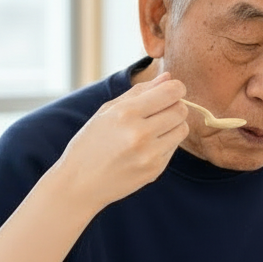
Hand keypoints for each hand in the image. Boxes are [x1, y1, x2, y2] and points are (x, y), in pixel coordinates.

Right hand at [53, 72, 188, 212]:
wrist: (79, 184)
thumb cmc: (90, 143)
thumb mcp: (107, 111)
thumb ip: (139, 92)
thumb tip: (168, 77)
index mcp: (126, 113)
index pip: (171, 92)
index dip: (175, 88)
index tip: (169, 91)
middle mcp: (140, 134)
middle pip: (181, 109)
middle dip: (175, 106)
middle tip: (160, 110)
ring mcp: (149, 155)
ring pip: (182, 129)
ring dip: (173, 125)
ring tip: (154, 128)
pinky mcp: (155, 170)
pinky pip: (173, 148)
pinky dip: (165, 143)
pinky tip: (146, 146)